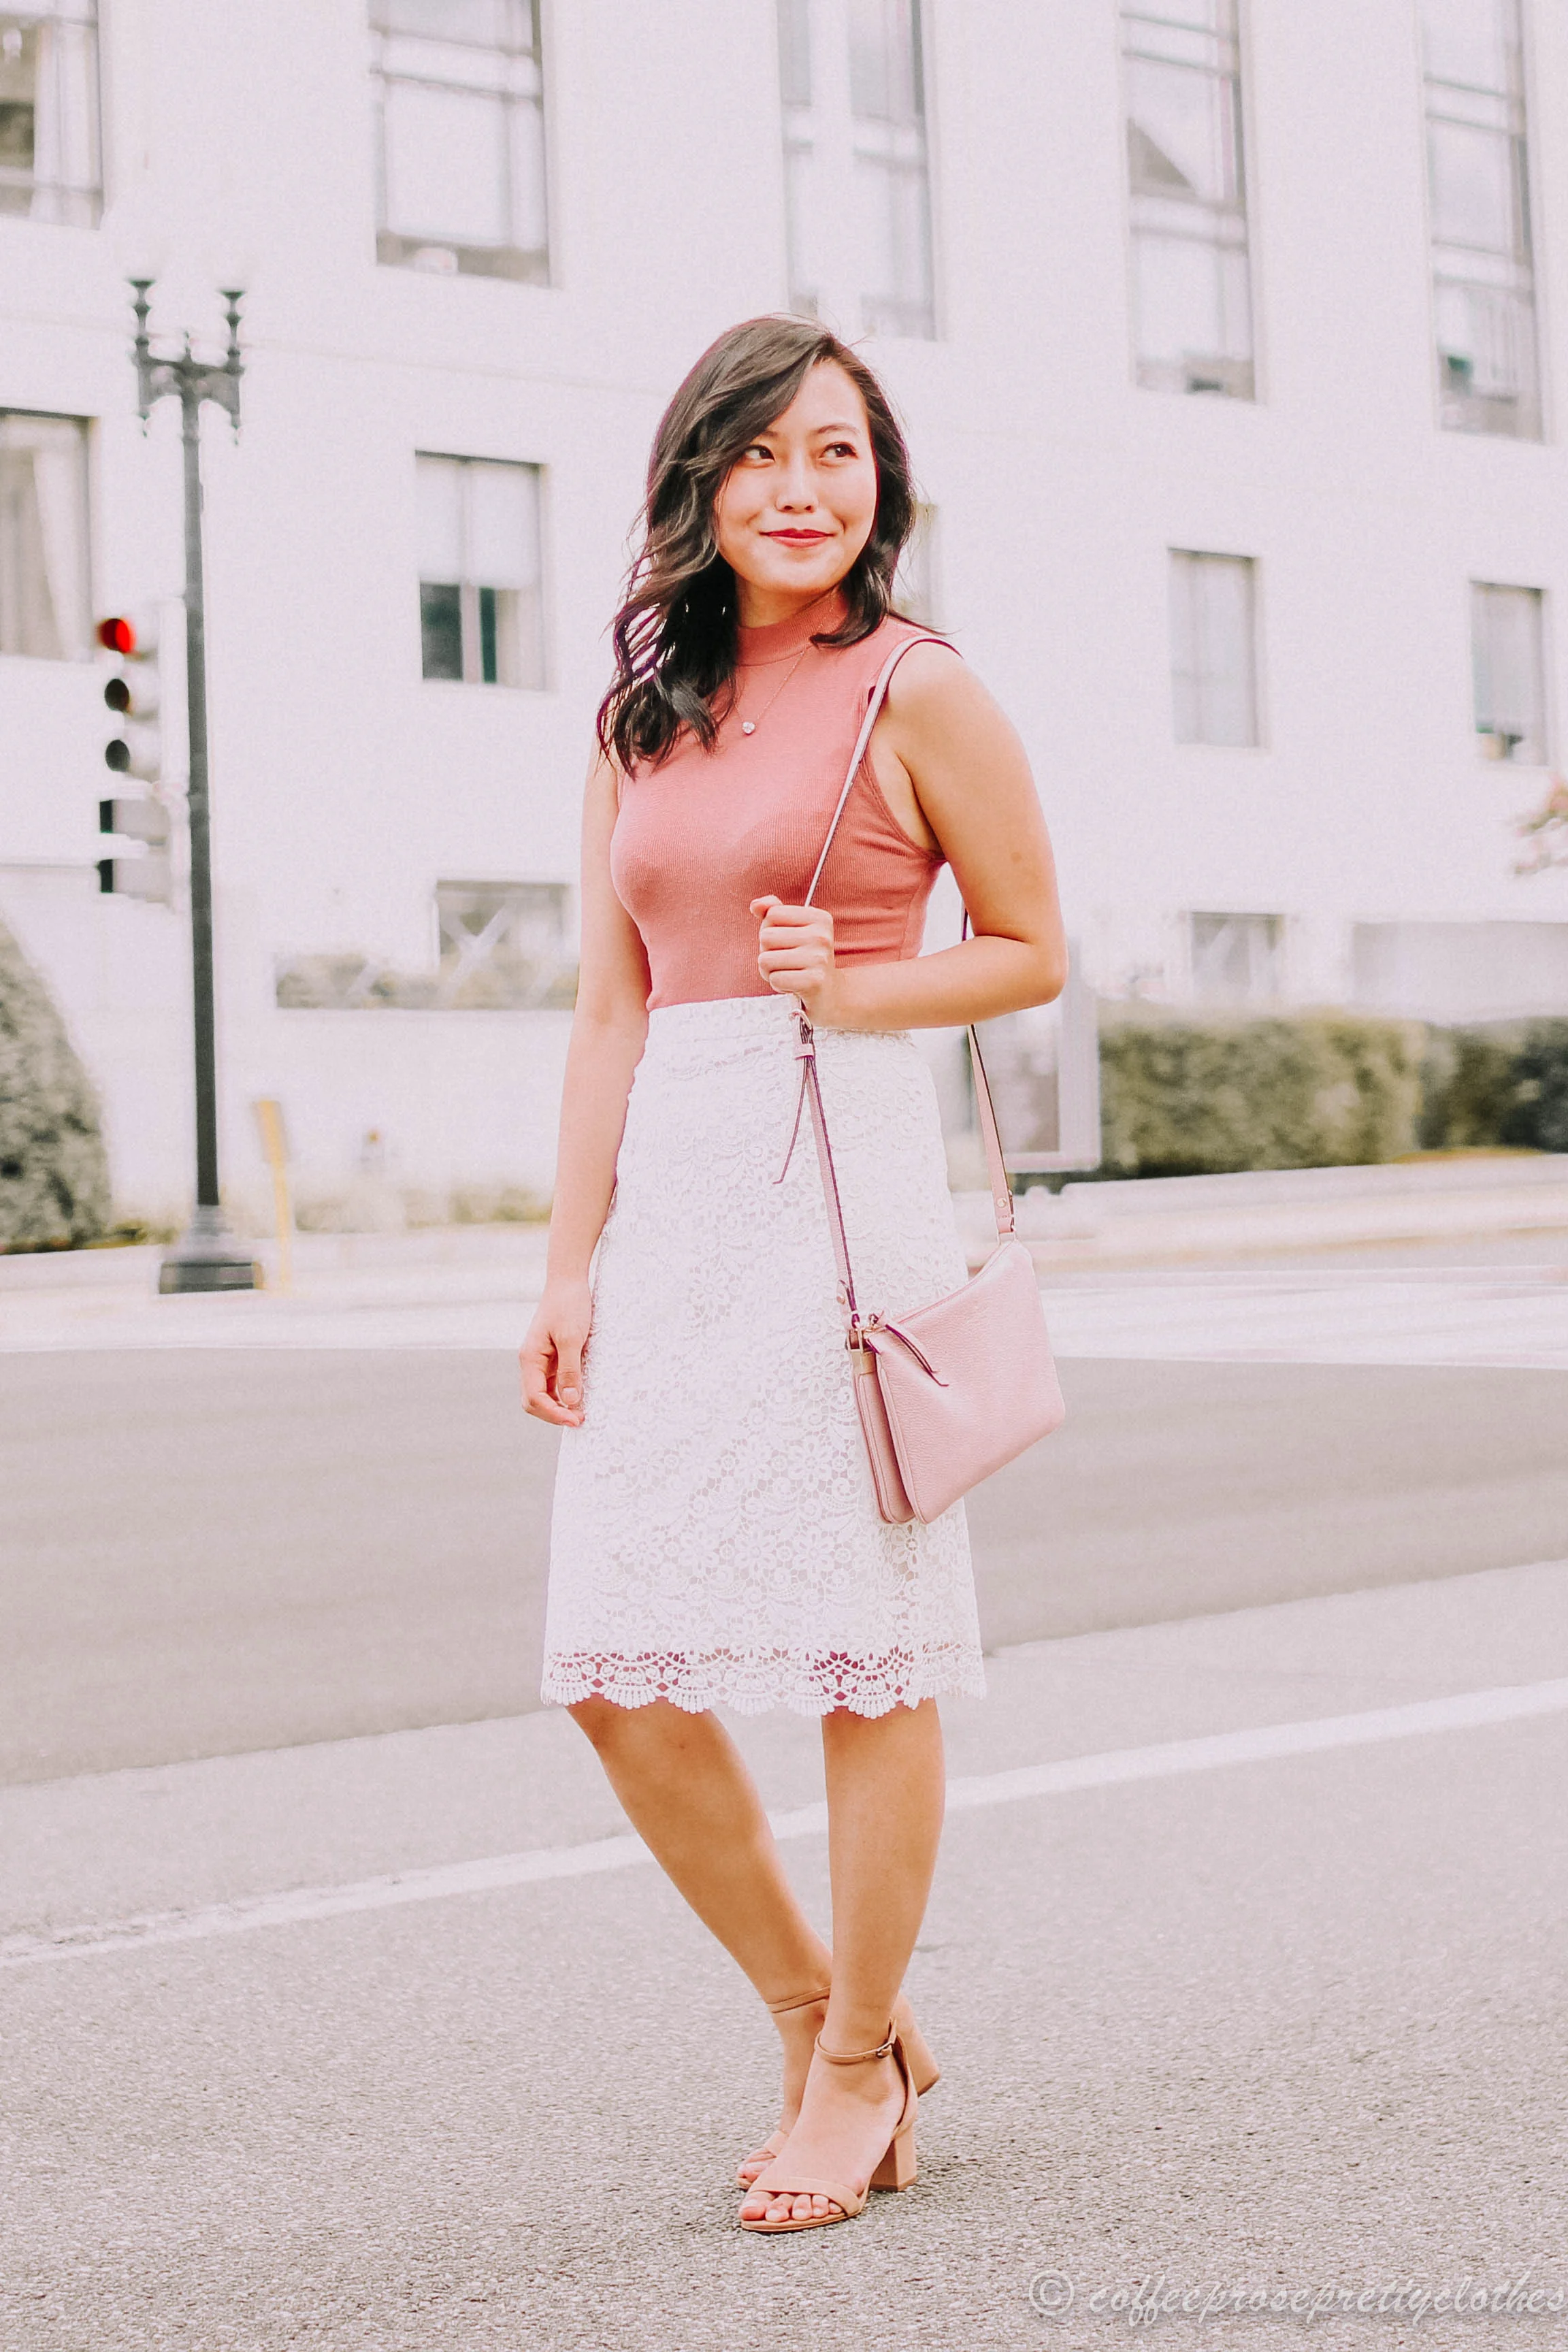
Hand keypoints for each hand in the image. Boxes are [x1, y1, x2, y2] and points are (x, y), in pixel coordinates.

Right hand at [521, 1276, 592, 1426]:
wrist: (569, 1281)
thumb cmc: (569, 1305)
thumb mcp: (571, 1338)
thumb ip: (569, 1370)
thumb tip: (570, 1401)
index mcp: (530, 1358)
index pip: (534, 1398)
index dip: (553, 1413)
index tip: (576, 1420)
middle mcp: (531, 1362)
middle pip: (534, 1401)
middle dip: (554, 1414)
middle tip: (580, 1421)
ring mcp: (540, 1360)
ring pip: (543, 1394)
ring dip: (559, 1406)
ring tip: (582, 1413)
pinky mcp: (552, 1357)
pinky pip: (553, 1383)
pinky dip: (564, 1394)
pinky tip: (580, 1396)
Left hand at [751, 896, 839, 1019]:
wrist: (830, 993)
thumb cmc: (805, 959)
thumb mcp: (792, 930)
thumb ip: (772, 911)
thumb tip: (755, 905)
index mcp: (819, 918)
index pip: (772, 914)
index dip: (770, 930)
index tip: (787, 942)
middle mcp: (822, 936)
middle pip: (766, 937)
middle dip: (768, 952)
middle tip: (786, 961)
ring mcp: (819, 959)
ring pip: (765, 960)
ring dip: (770, 971)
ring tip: (788, 973)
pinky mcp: (814, 981)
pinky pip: (774, 979)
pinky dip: (778, 985)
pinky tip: (792, 985)